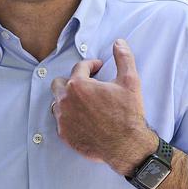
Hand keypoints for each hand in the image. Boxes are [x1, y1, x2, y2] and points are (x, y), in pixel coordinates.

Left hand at [51, 38, 155, 174]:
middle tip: (88, 84)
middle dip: (72, 81)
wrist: (126, 145)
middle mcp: (65, 101)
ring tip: (84, 102)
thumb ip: (124, 59)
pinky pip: (60, 120)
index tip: (99, 67)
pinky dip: (69, 116)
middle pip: (59, 83)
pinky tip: (83, 118)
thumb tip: (119, 43)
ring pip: (57, 102)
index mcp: (79, 85)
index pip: (80, 67)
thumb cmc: (128, 114)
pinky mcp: (64, 134)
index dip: (91, 65)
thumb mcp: (130, 82)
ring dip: (68, 99)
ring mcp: (63, 119)